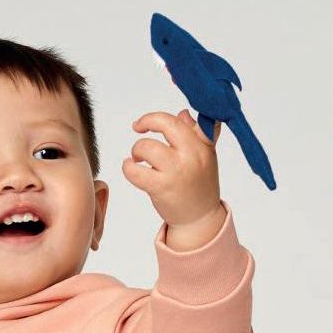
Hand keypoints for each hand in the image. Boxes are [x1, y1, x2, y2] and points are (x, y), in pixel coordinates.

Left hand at [123, 108, 223, 240]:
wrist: (199, 218)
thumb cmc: (200, 185)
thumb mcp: (205, 156)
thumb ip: (197, 133)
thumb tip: (183, 114)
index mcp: (202, 144)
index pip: (179, 119)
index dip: (156, 117)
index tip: (145, 122)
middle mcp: (191, 155)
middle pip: (164, 124)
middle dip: (146, 122)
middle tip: (138, 130)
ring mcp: (175, 171)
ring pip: (146, 147)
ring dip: (136, 150)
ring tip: (137, 159)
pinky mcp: (161, 187)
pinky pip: (135, 171)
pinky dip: (128, 167)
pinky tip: (130, 168)